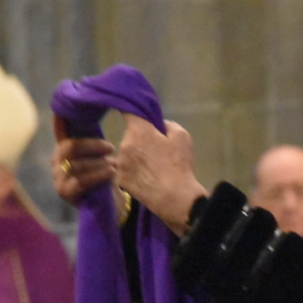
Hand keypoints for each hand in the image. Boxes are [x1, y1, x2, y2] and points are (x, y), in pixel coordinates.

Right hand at [51, 114, 116, 204]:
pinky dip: (98, 175)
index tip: (70, 107)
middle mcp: (57, 162)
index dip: (61, 119)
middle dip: (92, 145)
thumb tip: (115, 113)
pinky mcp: (65, 193)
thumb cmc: (106, 174)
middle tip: (111, 148)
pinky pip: (80, 182)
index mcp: (64, 148)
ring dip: (99, 162)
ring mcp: (58, 178)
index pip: (60, 130)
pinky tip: (112, 172)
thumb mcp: (103, 155)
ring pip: (76, 165)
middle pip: (69, 147)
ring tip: (115, 164)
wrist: (110, 203)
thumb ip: (100, 140)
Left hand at [117, 114, 207, 235]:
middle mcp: (124, 144)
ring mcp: (120, 163)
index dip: (127, 107)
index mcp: (139, 131)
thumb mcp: (183, 137)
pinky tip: (147, 178)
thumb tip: (159, 125)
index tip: (125, 105)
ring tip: (154, 168)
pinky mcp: (120, 179)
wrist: (174, 197)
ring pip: (128, 154)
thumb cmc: (179, 165)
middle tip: (157, 150)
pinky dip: (134, 171)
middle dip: (141, 139)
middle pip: (131, 136)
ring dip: (137, 157)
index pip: (127, 112)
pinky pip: (126, 170)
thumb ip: (168, 125)